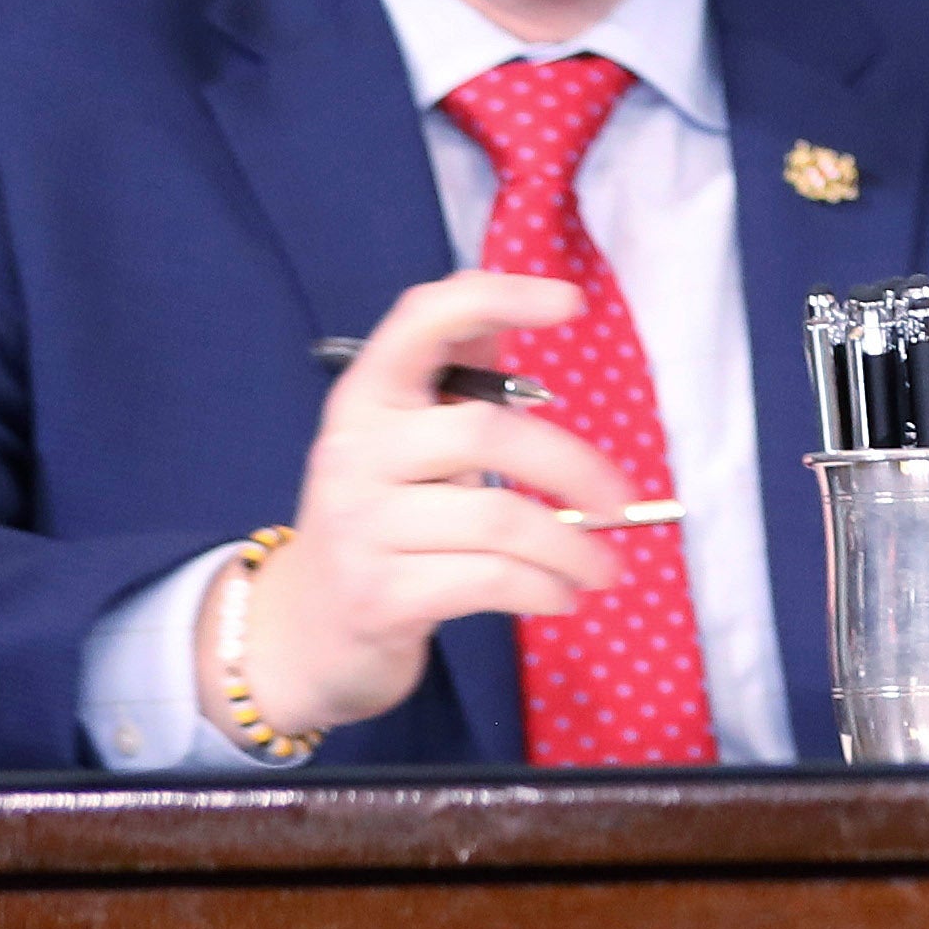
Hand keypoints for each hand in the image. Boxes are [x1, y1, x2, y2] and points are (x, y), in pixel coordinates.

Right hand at [231, 270, 651, 735]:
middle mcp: (353, 453)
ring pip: (498, 520)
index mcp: (365, 400)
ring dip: (572, 547)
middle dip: (575, 469)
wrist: (304, 628)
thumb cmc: (382, 518)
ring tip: (604, 568)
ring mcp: (360, 526)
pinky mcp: (378, 595)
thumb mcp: (407, 445)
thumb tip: (529, 305)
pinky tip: (563, 596)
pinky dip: (543, 589)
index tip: (568, 301)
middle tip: (623, 501)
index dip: (492, 300)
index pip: (421, 324)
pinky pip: (487, 581)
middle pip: (487, 433)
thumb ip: (461, 382)